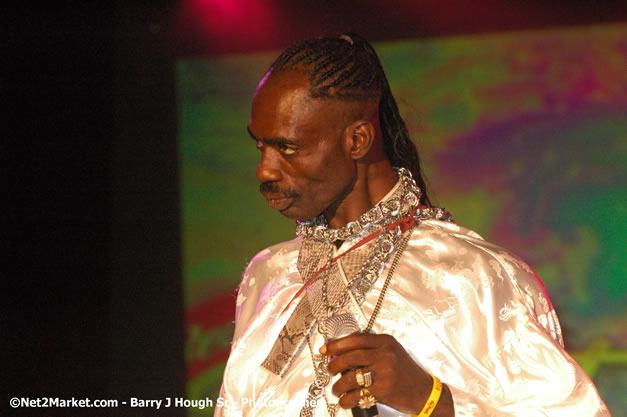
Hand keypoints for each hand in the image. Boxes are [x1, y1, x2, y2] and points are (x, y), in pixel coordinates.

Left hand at [320, 333, 452, 415]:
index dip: (337, 344)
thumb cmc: (406, 372)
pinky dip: (347, 399)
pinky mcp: (384, 389)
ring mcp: (385, 372)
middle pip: (350, 356)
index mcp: (385, 342)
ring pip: (352, 376)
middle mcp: (385, 354)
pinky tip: (346, 400)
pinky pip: (358, 394)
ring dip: (339, 385)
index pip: (355, 339)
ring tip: (337, 388)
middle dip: (335, 364)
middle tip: (330, 369)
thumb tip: (341, 351)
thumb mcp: (391, 353)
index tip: (326, 349)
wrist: (424, 392)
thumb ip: (370, 350)